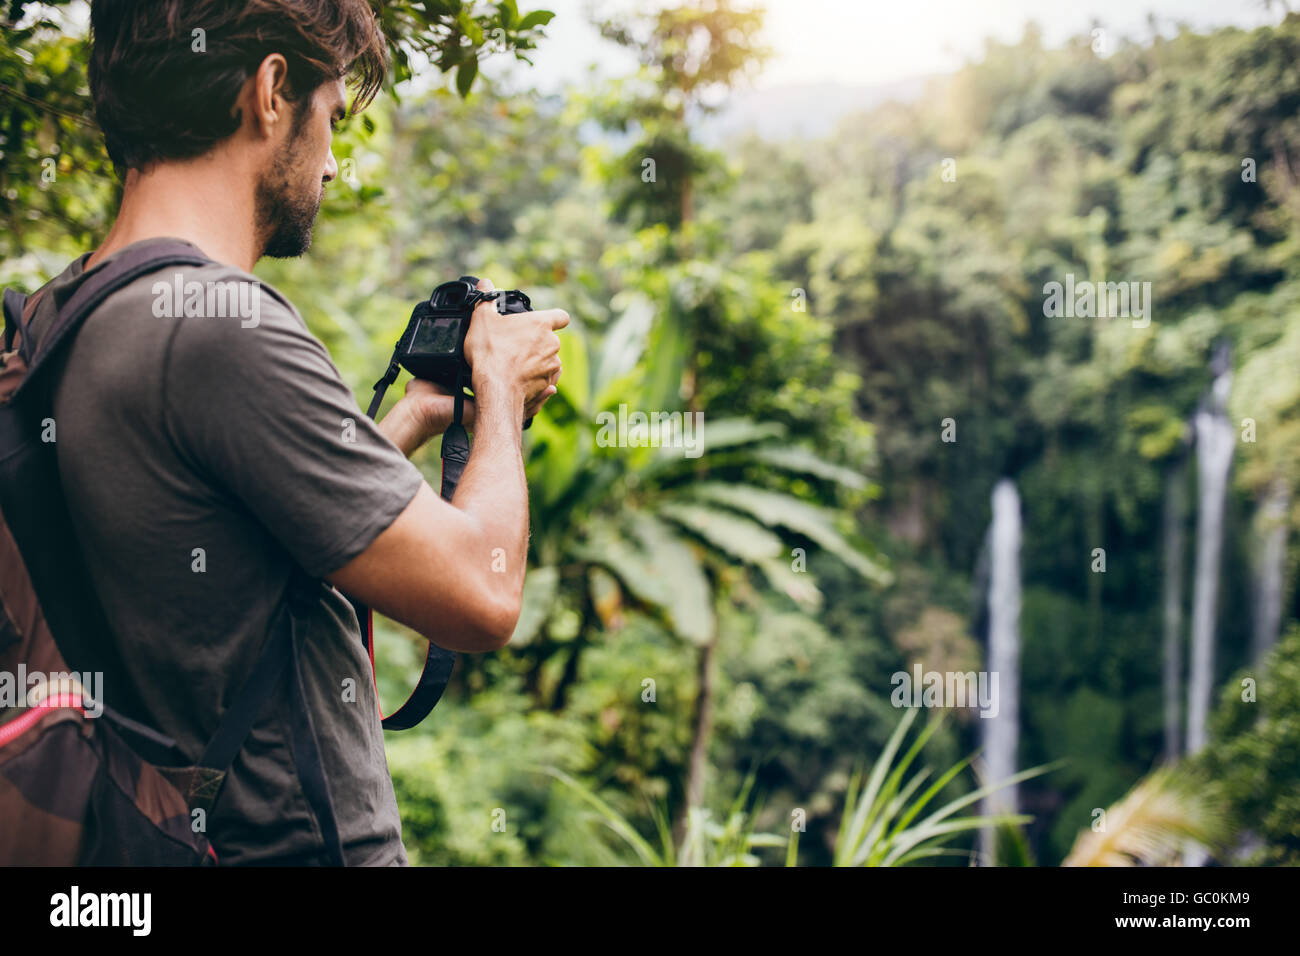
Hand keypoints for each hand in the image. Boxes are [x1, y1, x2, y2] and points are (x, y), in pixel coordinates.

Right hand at [462, 277, 567, 411]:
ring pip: (548, 360)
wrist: (496, 389)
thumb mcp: (482, 319)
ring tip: (513, 364)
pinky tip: (518, 379)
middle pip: (550, 340)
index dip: (554, 319)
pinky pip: (544, 379)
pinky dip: (534, 379)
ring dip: (535, 361)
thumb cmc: (490, 352)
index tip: (542, 322)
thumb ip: (486, 299)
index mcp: (541, 324)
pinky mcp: (547, 384)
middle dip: (536, 343)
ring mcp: (552, 366)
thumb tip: (484, 282)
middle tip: (515, 345)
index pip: (561, 316)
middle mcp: (552, 344)